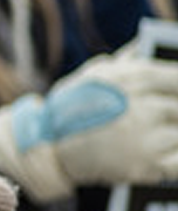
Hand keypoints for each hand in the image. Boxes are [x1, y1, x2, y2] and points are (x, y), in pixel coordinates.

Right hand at [0, 52, 177, 201]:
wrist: (46, 147)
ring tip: (157, 132)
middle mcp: (147, 108)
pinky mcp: (148, 166)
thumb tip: (153, 44)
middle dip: (173, 111)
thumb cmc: (72, 106)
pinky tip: (162, 152)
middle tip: (166, 114)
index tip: (176, 92)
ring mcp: (149, 139)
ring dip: (172, 133)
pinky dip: (174, 156)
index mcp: (138, 79)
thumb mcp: (97, 73)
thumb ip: (131, 58)